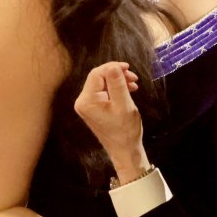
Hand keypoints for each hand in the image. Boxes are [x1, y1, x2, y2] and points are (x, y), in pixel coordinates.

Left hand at [74, 62, 150, 182]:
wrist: (125, 150)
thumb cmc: (126, 130)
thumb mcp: (124, 105)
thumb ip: (117, 84)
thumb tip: (113, 66)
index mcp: (87, 101)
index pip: (97, 74)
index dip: (113, 67)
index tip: (129, 68)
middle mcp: (83, 102)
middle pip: (99, 77)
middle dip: (117, 74)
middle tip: (133, 78)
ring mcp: (88, 105)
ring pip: (103, 83)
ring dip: (118, 81)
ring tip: (134, 85)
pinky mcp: (94, 108)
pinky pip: (104, 91)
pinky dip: (116, 88)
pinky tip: (128, 90)